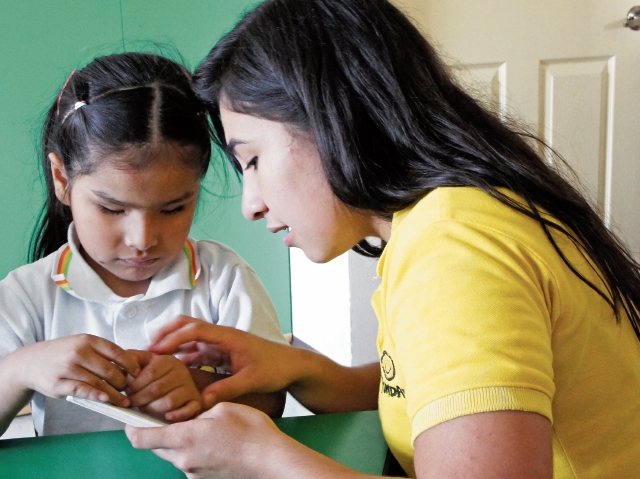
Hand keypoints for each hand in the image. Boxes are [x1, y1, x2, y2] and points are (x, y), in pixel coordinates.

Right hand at [15, 334, 139, 406]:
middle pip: (110, 370)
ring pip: (98, 383)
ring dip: (114, 394)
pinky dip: (96, 396)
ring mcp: (68, 367)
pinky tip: (106, 400)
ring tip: (123, 401)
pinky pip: (81, 390)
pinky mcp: (58, 383)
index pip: (117, 352)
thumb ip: (102, 353)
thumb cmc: (63, 354)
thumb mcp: (82, 345)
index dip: (131, 364)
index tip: (139, 374)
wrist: (30, 362)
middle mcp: (79, 352)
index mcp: (88, 340)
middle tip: (131, 391)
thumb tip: (129, 365)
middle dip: (123, 383)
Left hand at [126, 350, 201, 421]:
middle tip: (131, 403)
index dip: (134, 385)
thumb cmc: (155, 376)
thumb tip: (120, 362)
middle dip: (139, 399)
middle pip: (157, 389)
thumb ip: (131, 359)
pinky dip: (177, 415)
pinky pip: (188, 410)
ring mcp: (190, 387)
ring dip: (152, 408)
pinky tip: (167, 417)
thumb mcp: (144, 363)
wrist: (178, 385)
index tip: (125, 392)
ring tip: (143, 408)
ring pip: (169, 402)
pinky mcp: (196, 402)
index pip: (149, 373)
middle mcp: (182, 372)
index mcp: (168, 360)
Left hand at [126, 402, 284, 478]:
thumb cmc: (251, 432)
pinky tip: (215, 442)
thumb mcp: (223, 408)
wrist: (272, 461)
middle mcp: (184, 460)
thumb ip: (199, 412)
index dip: (131, 428)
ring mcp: (195, 473)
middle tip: (170, 416)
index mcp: (185, 438)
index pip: (141, 438)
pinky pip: (191, 463)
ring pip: (174, 455)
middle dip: (158, 432)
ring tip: (201, 428)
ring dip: (179, 442)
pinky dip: (195, 451)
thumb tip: (192, 417)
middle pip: (156, 447)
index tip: (131, 418)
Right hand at [148, 316, 297, 408]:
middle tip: (147, 350)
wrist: (293, 366)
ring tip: (153, 361)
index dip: (173, 337)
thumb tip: (201, 401)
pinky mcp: (223, 354)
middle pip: (188, 327)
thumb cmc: (276, 368)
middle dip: (167, 335)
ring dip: (173, 347)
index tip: (155, 348)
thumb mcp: (251, 380)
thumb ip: (227, 389)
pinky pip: (198, 353)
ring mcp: (221, 345)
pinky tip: (172, 369)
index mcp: (228, 336)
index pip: (195, 329)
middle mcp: (222, 337)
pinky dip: (184, 358)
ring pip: (191, 340)